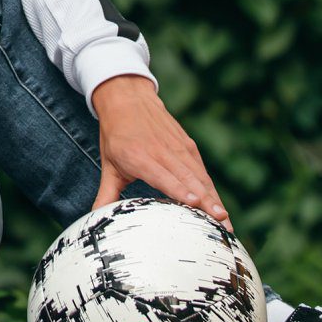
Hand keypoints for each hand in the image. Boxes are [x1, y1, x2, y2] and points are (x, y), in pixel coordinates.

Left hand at [89, 74, 231, 229]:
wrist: (128, 99)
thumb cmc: (116, 136)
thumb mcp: (108, 165)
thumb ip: (106, 193)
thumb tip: (95, 218)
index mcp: (139, 157)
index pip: (162, 175)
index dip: (178, 189)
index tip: (194, 203)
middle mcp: (162, 152)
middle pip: (187, 179)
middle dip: (205, 202)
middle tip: (220, 223)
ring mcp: (178, 148)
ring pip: (199, 176)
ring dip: (214, 198)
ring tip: (225, 220)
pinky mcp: (189, 146)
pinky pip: (202, 170)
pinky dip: (212, 188)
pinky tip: (220, 206)